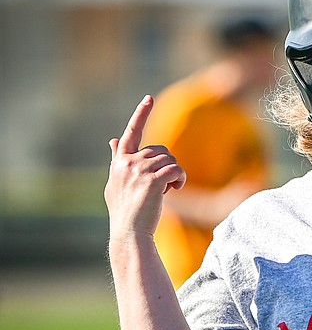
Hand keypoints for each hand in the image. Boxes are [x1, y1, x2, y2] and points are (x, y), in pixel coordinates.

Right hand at [105, 95, 186, 240]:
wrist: (130, 232)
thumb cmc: (125, 209)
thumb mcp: (117, 182)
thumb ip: (117, 159)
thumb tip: (112, 139)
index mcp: (119, 161)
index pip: (131, 133)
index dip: (140, 114)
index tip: (148, 98)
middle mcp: (127, 162)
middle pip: (161, 150)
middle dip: (167, 165)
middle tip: (163, 184)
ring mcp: (139, 170)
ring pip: (171, 160)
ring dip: (175, 173)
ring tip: (167, 189)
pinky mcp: (153, 180)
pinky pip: (176, 170)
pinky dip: (180, 179)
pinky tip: (175, 189)